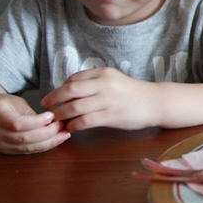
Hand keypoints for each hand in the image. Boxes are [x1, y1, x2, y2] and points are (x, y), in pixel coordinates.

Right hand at [0, 94, 69, 154]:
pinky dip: (42, 147)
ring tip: (63, 134)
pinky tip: (54, 140)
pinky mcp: (4, 151)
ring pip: (27, 148)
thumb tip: (52, 123)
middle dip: (48, 133)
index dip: (37, 122)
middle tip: (62, 125)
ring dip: (49, 142)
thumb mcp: (15, 102)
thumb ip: (31, 113)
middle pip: (24, 138)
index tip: (52, 116)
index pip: (17, 123)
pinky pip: (26, 152)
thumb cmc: (1, 105)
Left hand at [40, 67, 158, 131]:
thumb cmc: (134, 93)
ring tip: (56, 121)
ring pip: (74, 107)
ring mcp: (108, 100)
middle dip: (53, 100)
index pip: (74, 79)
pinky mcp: (111, 116)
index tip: (54, 98)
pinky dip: (73, 126)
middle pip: (70, 90)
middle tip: (45, 108)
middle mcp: (105, 84)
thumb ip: (95, 84)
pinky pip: (85, 121)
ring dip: (61, 115)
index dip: (60, 89)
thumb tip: (69, 94)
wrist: (156, 103)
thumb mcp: (114, 81)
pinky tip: (70, 129)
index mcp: (104, 73)